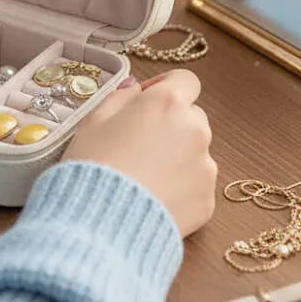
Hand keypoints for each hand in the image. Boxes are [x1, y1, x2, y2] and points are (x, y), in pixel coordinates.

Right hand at [62, 69, 216, 236]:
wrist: (102, 221)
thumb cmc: (94, 165)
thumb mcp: (94, 120)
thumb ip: (120, 97)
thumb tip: (135, 89)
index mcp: (167, 103)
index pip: (185, 80)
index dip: (166, 87)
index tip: (146, 101)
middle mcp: (195, 130)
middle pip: (192, 116)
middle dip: (171, 124)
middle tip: (139, 143)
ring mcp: (205, 166)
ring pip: (196, 152)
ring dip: (177, 156)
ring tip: (143, 176)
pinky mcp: (207, 199)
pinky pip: (196, 185)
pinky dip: (179, 188)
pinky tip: (151, 196)